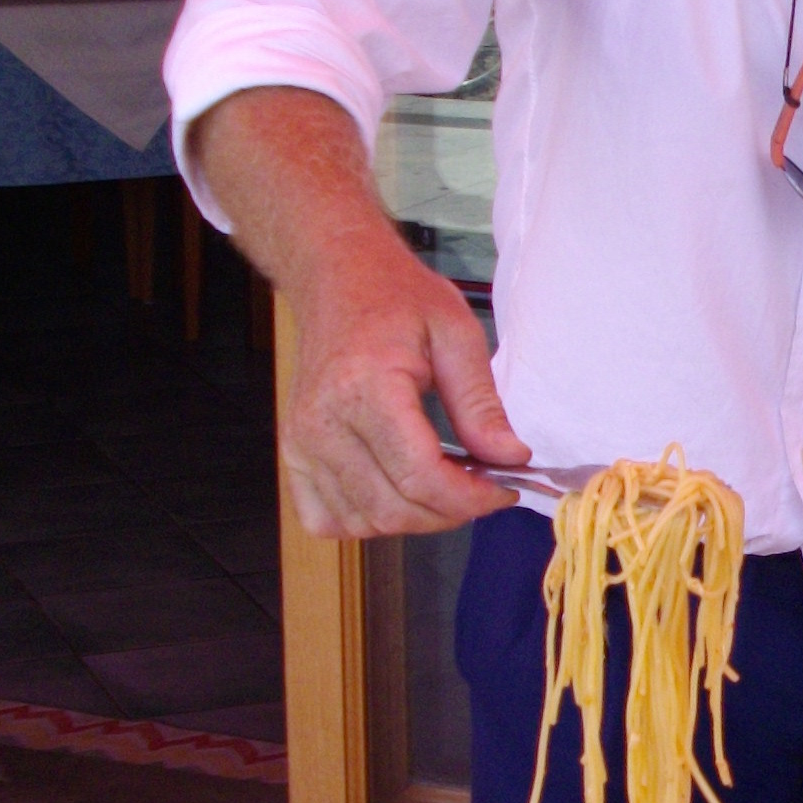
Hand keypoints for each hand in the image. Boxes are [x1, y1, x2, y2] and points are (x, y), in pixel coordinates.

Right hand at [282, 225, 530, 537]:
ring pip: (366, 521)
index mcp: (366, 387)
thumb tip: (510, 458)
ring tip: (443, 485)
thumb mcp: (456, 335)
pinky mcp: (292, 454)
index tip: (503, 489)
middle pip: (395, 507)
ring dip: (415, 518)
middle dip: (450, 511)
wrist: (337, 281)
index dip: (470, 497)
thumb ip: (481, 404)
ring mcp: (302, 443)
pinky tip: (396, 492)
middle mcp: (324, 422)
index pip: (420, 475)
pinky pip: (328, 519)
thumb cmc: (395, 299)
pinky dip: (368, 520)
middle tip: (481, 488)